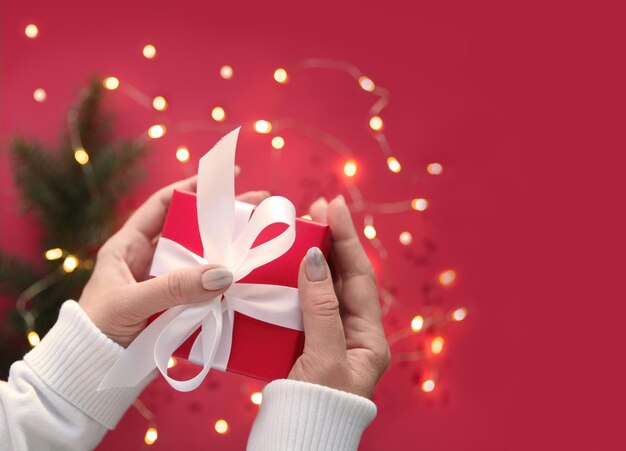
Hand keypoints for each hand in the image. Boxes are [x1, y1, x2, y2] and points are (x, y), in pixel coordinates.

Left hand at [79, 176, 269, 346]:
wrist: (90, 375)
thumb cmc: (97, 330)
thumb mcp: (132, 303)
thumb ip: (174, 287)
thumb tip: (224, 273)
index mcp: (128, 247)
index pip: (162, 205)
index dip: (190, 188)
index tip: (222, 178)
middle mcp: (148, 261)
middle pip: (190, 231)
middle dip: (221, 219)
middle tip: (256, 208)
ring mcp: (164, 285)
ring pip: (201, 262)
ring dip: (226, 254)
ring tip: (257, 243)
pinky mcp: (175, 308)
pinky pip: (204, 291)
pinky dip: (223, 287)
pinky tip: (245, 282)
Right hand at [288, 195, 389, 398]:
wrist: (297, 443)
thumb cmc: (318, 407)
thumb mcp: (325, 357)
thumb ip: (321, 308)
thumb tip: (314, 258)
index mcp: (368, 338)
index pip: (359, 276)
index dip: (347, 239)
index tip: (334, 206)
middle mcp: (352, 334)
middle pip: (342, 277)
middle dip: (331, 242)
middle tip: (315, 209)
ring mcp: (328, 338)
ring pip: (321, 289)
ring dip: (310, 259)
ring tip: (299, 229)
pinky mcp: (305, 345)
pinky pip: (301, 306)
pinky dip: (291, 285)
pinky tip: (281, 269)